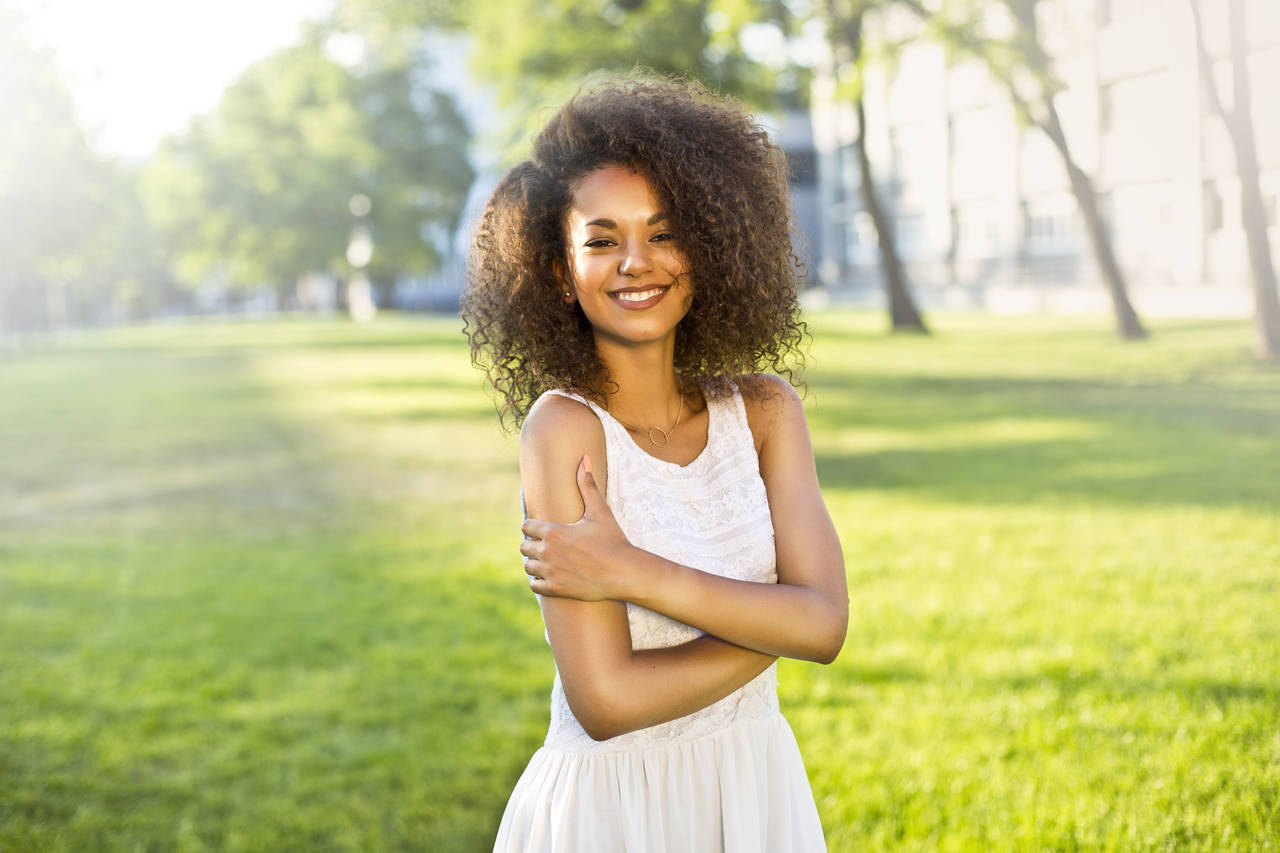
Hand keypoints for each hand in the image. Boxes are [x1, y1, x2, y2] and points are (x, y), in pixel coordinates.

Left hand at [520, 454, 634, 600]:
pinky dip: (539, 581)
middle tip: (548, 545)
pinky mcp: (555, 589)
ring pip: (527, 566)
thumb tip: (584, 457)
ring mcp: (550, 572)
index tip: (544, 529)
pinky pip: (534, 585)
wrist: (624, 573)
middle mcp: (547, 551)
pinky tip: (552, 575)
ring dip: (535, 563)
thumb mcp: (600, 511)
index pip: (526, 526)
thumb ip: (587, 484)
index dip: (534, 527)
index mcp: (553, 531)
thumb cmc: (613, 540)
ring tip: (548, 560)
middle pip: (524, 546)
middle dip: (533, 544)